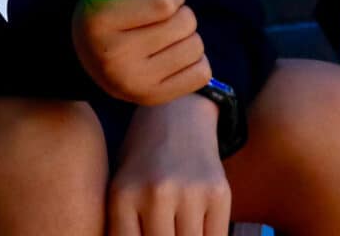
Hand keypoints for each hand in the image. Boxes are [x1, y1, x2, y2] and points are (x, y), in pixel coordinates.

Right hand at [71, 0, 210, 104]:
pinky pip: (203, 73)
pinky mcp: (151, 99)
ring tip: (163, 35)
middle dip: (180, 12)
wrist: (86, 54)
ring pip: (197, 46)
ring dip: (187, 35)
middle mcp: (113, 55)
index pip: (166, 0)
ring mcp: (132, 82)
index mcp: (99, 18)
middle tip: (158, 16)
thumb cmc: (110, 2)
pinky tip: (170, 55)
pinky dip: (194, 59)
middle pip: (185, 22)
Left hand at [108, 96, 230, 235]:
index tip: (145, 234)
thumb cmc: (142, 159)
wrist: (177, 115)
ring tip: (176, 226)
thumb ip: (125, 225)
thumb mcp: (121, 187)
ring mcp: (190, 193)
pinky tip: (197, 228)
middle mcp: (156, 194)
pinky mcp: (219, 193)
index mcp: (123, 195)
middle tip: (162, 229)